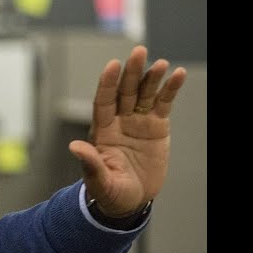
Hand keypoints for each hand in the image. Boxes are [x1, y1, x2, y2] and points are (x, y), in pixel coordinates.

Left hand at [68, 46, 186, 216]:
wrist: (131, 201)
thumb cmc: (110, 192)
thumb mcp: (99, 181)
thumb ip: (91, 163)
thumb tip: (75, 146)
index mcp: (102, 131)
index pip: (103, 102)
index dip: (107, 83)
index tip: (112, 65)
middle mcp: (119, 121)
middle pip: (125, 92)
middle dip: (132, 72)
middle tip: (139, 52)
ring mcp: (138, 122)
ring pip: (145, 94)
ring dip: (152, 78)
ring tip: (161, 63)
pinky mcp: (157, 127)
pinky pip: (164, 104)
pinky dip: (170, 89)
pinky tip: (177, 75)